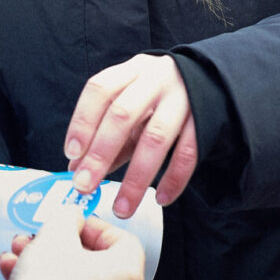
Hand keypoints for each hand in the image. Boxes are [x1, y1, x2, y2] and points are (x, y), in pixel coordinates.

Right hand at [0, 203, 143, 279]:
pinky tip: (17, 274)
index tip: (72, 221)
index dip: (92, 225)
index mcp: (127, 274)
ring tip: (21, 253)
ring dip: (45, 261)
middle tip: (41, 235)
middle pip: (91, 259)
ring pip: (73, 279)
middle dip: (58, 243)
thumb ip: (68, 216)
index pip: (119, 238)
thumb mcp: (56, 234)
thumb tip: (71, 217)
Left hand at [64, 53, 196, 217]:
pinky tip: (161, 199)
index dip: (83, 121)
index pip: (100, 89)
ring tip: (123, 207)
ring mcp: (182, 99)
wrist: (207, 77)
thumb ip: (103, 134)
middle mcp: (155, 80)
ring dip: (136, 177)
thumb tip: (75, 169)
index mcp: (130, 72)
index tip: (71, 154)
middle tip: (85, 186)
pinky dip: (174, 178)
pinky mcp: (204, 120)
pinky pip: (188, 152)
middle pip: (123, 115)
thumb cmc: (155, 95)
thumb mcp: (129, 102)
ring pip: (156, 138)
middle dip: (101, 154)